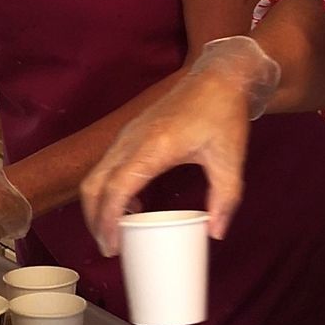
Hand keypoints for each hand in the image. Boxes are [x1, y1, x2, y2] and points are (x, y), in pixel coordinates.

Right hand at [80, 36, 279, 253]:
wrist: (218, 77)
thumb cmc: (223, 114)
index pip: (117, 187)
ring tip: (115, 233)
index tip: (112, 246)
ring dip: (98, 205)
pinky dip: (107, 190)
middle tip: (110, 248)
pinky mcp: (130, 134)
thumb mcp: (230, 160)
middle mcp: (132, 140)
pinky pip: (107, 166)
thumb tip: (215, 234)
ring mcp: (127, 135)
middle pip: (94, 184)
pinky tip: (131, 206)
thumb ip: (225, 199)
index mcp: (153, 146)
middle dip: (95, 219)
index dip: (108, 220)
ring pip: (96, 174)